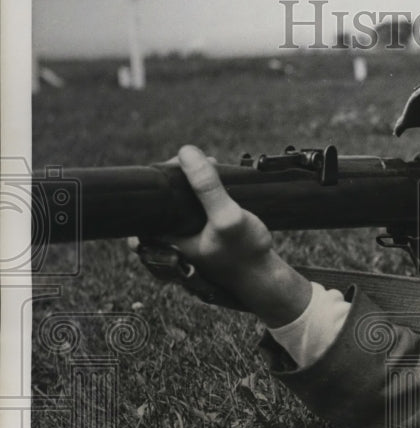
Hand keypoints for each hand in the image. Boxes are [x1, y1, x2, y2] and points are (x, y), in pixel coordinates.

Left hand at [129, 145, 312, 327]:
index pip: (146, 200)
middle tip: (203, 162)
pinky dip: (199, 193)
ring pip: (176, 200)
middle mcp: (166, 239)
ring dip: (190, 182)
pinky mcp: (197, 234)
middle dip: (179, 175)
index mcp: (161, 239)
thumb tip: (187, 151)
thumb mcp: (227, 217)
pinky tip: (215, 185)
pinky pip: (189, 207)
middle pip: (161, 197)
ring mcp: (181, 237)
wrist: (264, 276)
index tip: (184, 162)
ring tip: (210, 168)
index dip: (163, 174)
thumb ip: (207, 187)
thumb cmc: (246, 253)